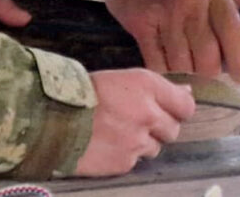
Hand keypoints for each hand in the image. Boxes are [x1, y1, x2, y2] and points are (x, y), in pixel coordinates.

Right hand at [74, 69, 195, 175]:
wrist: (52, 118)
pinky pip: (135, 160)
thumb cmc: (84, 92)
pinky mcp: (125, 162)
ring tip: (118, 132)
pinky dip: (126, 155)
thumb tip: (186, 93)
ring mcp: (137, 141)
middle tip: (137, 121)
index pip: (185, 106)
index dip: (179, 109)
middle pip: (173, 129)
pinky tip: (108, 144)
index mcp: (146, 86)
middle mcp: (147, 113)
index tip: (171, 110)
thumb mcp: (122, 78)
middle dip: (160, 127)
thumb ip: (156, 88)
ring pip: (155, 147)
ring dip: (143, 142)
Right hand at [96, 0, 239, 83]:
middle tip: (210, 75)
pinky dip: (164, 72)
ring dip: (187, 75)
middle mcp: (190, 2)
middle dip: (211, 74)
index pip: (233, 31)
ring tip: (189, 73)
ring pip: (183, 65)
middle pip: (208, 58)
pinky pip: (157, 63)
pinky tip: (167, 69)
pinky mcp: (140, 25)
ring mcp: (163, 15)